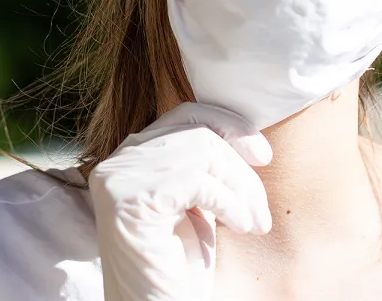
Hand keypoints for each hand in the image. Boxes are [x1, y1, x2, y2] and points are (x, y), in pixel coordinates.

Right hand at [89, 103, 272, 300]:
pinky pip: (199, 180)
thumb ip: (206, 166)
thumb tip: (245, 134)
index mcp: (131, 156)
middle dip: (242, 168)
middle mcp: (117, 161)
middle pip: (199, 131)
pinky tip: (241, 227)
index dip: (230, 126)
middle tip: (263, 211)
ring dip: (243, 188)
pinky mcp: (128, 201)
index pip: (186, 114)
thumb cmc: (181, 267)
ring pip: (204, 150)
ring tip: (255, 223)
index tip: (263, 156)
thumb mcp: (198, 203)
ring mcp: (117, 178)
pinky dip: (231, 203)